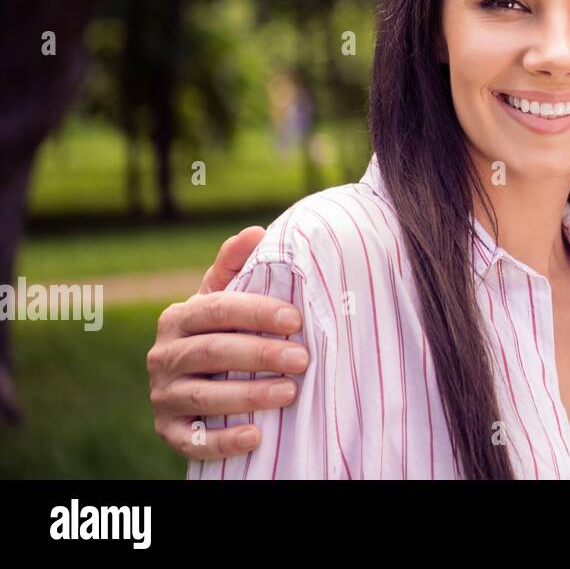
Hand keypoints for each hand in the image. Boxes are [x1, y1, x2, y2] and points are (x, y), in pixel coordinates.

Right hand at [147, 226, 308, 459]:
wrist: (196, 382)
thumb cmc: (221, 332)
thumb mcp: (224, 299)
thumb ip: (236, 267)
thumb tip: (255, 232)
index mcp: (179, 318)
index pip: (218, 310)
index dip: (258, 313)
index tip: (296, 320)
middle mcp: (163, 355)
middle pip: (213, 352)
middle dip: (261, 355)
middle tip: (303, 359)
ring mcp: (163, 395)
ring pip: (205, 397)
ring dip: (249, 396)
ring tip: (290, 393)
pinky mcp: (168, 431)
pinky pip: (194, 441)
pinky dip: (224, 441)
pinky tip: (257, 437)